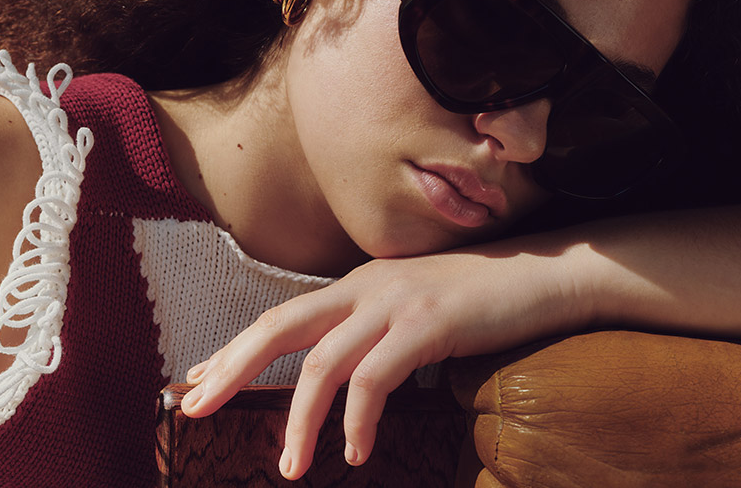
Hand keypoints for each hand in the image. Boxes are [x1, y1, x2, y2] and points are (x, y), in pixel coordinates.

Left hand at [176, 241, 592, 478]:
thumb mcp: (414, 312)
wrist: (547, 273)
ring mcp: (395, 303)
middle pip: (278, 326)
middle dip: (230, 368)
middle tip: (194, 407)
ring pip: (322, 363)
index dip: (232, 349)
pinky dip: (359, 419)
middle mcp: (364, 288)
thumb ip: (374, 336)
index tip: (193, 380)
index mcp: (356, 287)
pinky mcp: (429, 324)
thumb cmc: (484, 302)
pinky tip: (356, 452)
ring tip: (289, 467)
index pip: (279, 317)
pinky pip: (377, 378)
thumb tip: (340, 378)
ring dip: (298, 420)